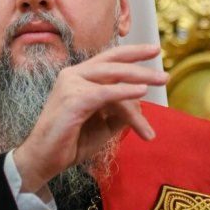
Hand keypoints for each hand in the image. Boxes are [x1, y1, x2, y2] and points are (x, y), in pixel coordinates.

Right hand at [13, 43, 167, 191]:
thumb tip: (140, 104)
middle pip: (113, 61)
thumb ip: (119, 111)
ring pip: (113, 75)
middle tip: (166, 70)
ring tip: (161, 80)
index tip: (155, 51)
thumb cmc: (71, 142)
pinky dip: (126, 91)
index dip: (132, 53)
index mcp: (78, 76)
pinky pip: (106, 92)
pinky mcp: (74, 99)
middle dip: (141, 61)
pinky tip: (142, 91)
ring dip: (140, 77)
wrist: (44, 159)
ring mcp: (71, 84)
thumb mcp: (103, 124)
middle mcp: (73, 74)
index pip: (109, 58)